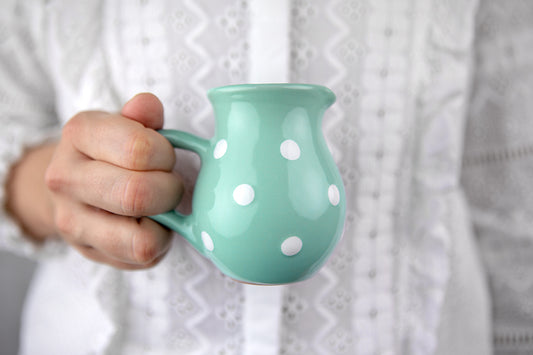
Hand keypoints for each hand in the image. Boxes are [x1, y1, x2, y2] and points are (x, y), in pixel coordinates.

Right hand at [44, 93, 182, 268]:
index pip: (137, 149)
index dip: (166, 155)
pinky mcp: (89, 252)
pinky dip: (158, 242)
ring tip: (160, 208)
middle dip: (169, 190)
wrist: (72, 186)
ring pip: (139, 238)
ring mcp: (72, 220)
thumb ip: (143, 116)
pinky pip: (141, 256)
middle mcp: (66, 178)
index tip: (166, 157)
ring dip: (165, 222)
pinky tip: (150, 225)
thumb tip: (149, 106)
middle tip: (170, 185)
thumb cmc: (112, 152)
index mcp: (80, 133)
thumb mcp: (125, 124)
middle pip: (136, 194)